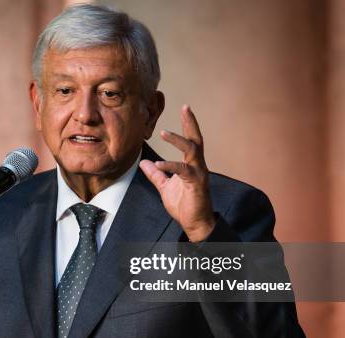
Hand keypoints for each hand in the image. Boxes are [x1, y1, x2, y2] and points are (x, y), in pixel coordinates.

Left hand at [139, 105, 214, 241]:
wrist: (194, 224)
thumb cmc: (184, 205)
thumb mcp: (165, 187)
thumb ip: (156, 174)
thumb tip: (145, 162)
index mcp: (191, 165)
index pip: (191, 141)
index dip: (188, 125)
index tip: (185, 109)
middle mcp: (198, 166)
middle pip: (196, 140)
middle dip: (191, 123)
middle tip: (186, 107)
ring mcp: (199, 174)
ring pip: (192, 151)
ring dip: (178, 141)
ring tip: (164, 133)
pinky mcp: (196, 185)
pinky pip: (183, 171)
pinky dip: (170, 166)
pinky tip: (158, 163)